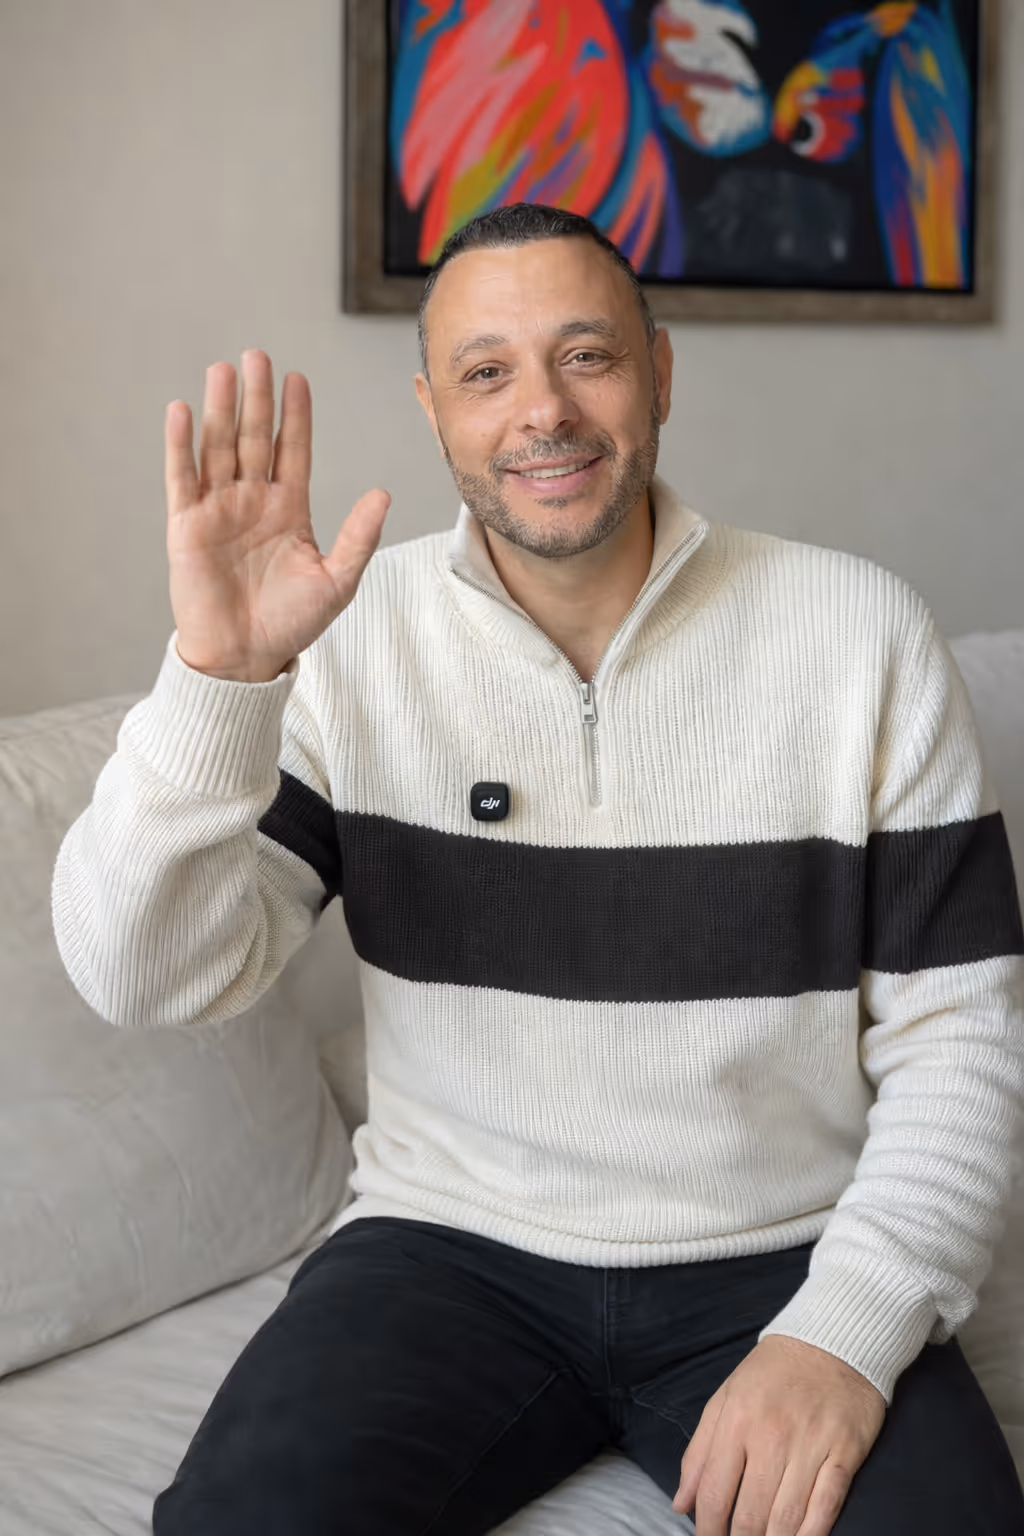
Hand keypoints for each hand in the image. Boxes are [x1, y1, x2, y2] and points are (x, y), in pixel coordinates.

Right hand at [165, 350, 390, 681]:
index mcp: (288, 509)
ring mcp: (218, 510)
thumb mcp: (337, 580)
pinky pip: (182, 477)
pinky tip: (182, 411)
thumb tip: (383, 494)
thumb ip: (358, 537)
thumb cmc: (291, 624)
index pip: (292, 450)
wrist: (245, 658)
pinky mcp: (187, 525)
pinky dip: (181, 445)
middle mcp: (252, 501)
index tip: (298, 379)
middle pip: (253, 437)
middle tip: (257, 355)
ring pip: (218, 448)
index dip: (295, 415)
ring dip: (219, 409)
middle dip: (256, 397)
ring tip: (223, 371)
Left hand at [672, 1335, 885, 1534]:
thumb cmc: (773, 1372)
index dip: (708, 1530)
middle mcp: (771, 1435)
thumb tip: (680, 1503)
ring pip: (786, 1518)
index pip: (714, 1492)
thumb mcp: (726, 1398)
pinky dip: (811, 1534)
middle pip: (750, 1514)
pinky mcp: (845, 1451)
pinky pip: (826, 1507)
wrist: (834, 1339)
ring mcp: (810, 1445)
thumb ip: (699, 1451)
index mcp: (736, 1419)